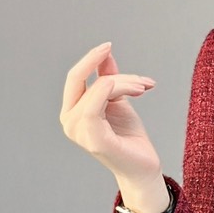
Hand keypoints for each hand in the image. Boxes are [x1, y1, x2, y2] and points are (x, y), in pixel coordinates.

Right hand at [59, 40, 160, 187]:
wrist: (143, 166)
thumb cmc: (129, 136)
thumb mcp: (118, 101)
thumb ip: (108, 79)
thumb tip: (105, 55)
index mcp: (72, 112)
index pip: (74, 78)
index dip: (89, 59)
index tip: (108, 46)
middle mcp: (69, 121)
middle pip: (80, 78)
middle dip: (103, 64)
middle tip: (132, 68)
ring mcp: (78, 131)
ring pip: (99, 87)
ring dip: (126, 82)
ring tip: (144, 87)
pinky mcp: (94, 138)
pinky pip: (98, 102)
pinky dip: (118, 89)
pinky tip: (137, 90)